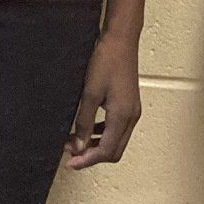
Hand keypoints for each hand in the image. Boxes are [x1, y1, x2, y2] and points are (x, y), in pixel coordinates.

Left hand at [66, 31, 142, 168]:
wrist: (121, 40)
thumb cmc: (107, 61)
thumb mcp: (89, 93)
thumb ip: (83, 122)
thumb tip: (79, 146)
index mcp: (122, 116)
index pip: (106, 151)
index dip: (87, 160)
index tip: (70, 162)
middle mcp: (131, 117)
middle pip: (114, 151)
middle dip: (92, 156)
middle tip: (71, 154)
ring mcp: (132, 111)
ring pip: (116, 141)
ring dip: (97, 146)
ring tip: (76, 142)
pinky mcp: (129, 105)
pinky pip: (117, 129)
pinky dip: (102, 134)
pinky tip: (87, 129)